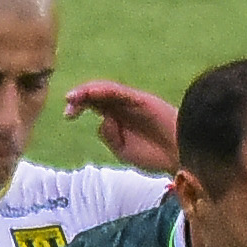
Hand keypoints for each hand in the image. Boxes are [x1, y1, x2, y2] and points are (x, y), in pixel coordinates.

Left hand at [62, 81, 178, 173]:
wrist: (179, 156)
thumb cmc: (155, 155)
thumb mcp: (123, 151)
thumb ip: (110, 137)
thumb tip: (103, 120)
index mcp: (117, 118)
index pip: (94, 105)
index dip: (79, 107)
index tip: (67, 116)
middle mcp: (122, 106)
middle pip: (97, 95)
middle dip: (79, 98)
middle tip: (68, 106)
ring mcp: (132, 102)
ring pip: (106, 90)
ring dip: (88, 91)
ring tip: (74, 97)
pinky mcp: (141, 100)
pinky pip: (120, 92)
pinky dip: (105, 90)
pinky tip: (93, 93)